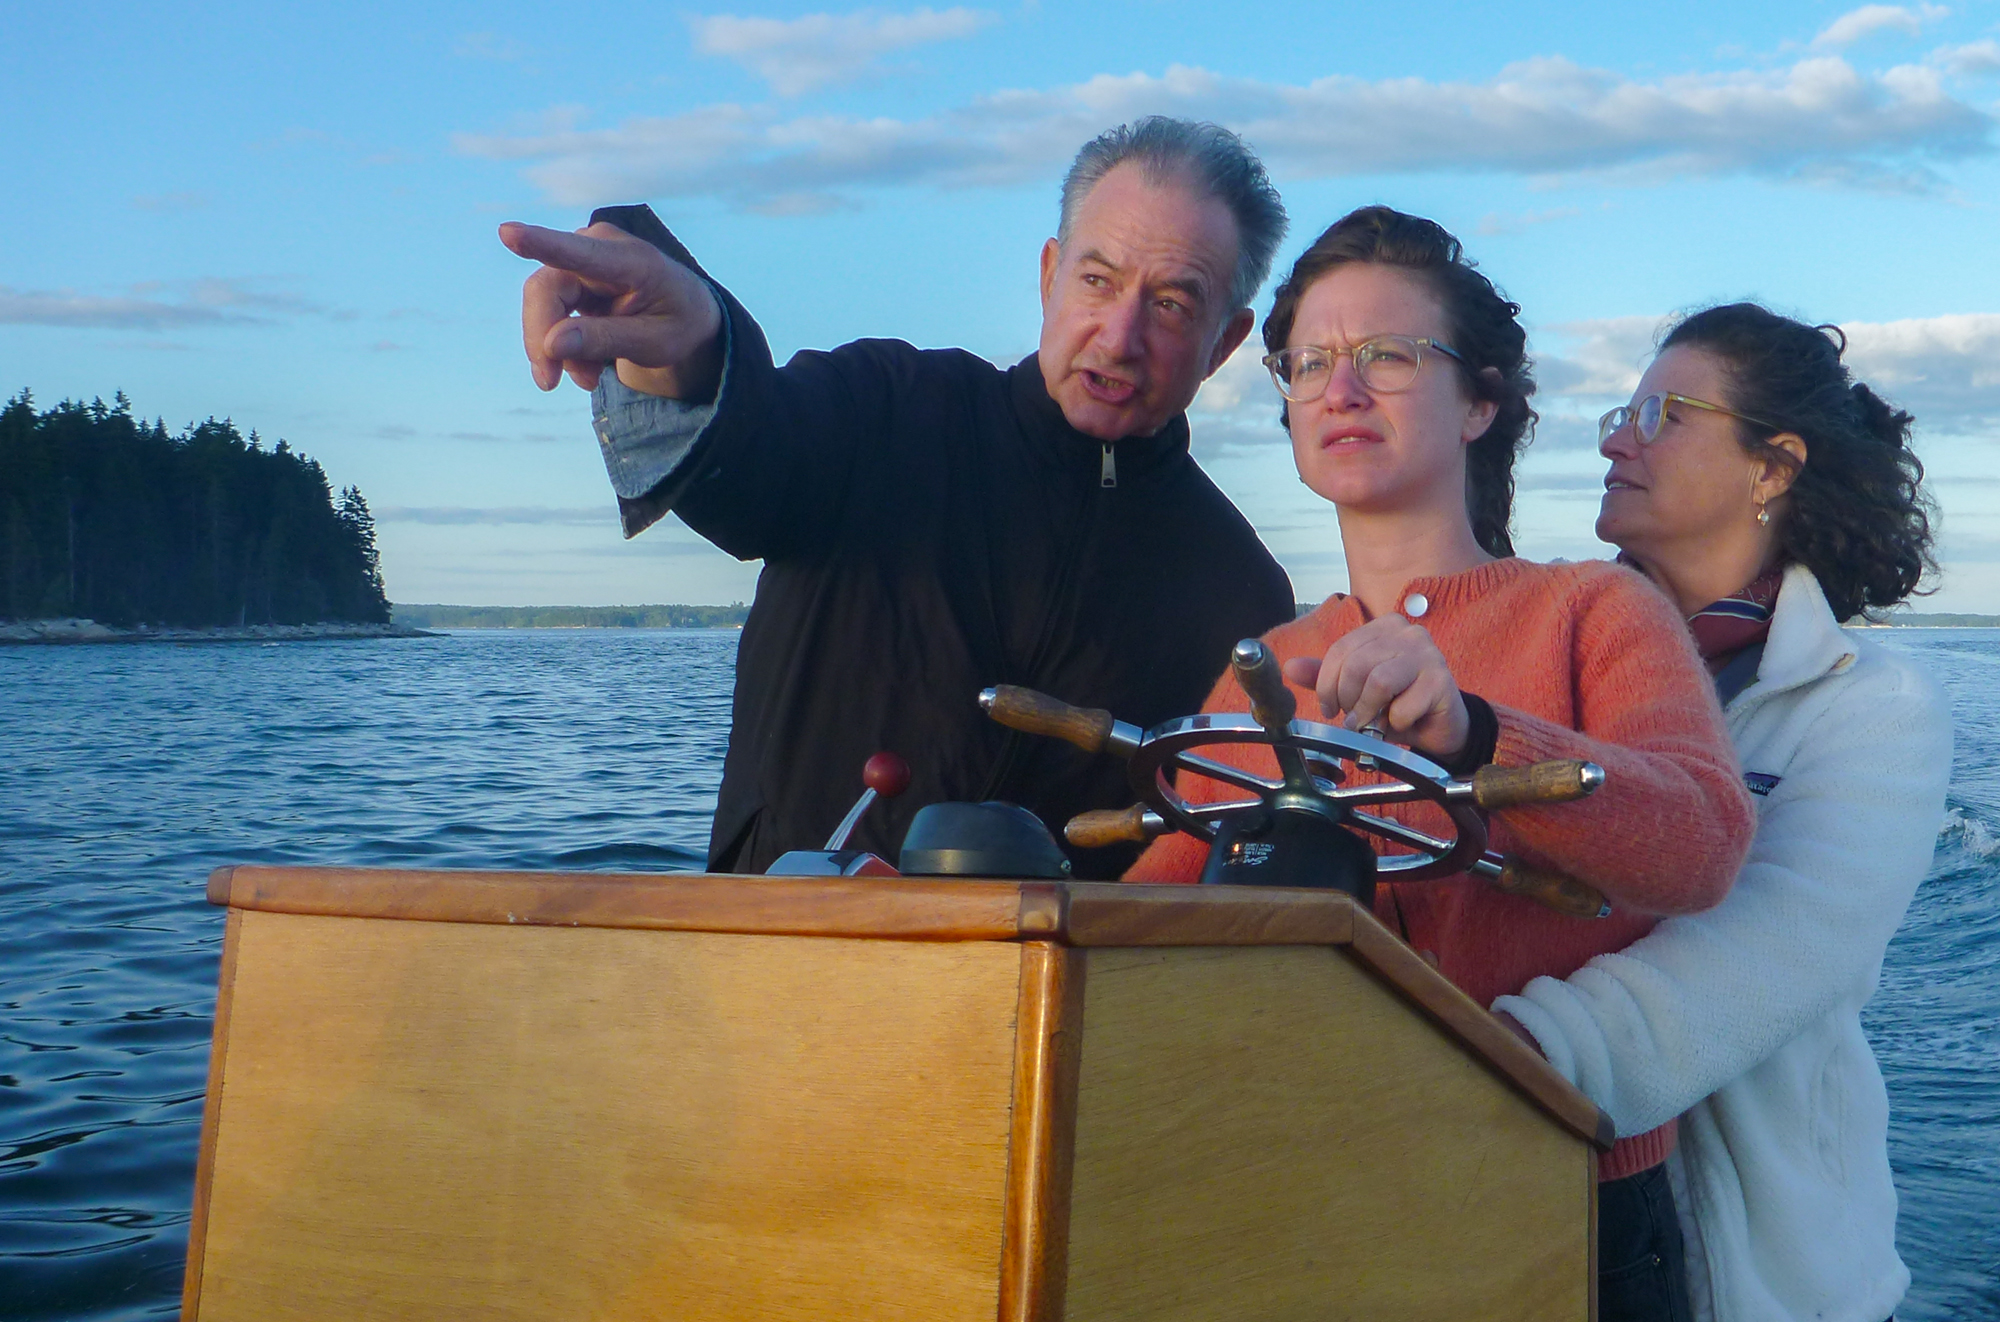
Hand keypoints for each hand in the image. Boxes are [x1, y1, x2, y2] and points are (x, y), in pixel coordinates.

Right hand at [498, 220, 723, 395]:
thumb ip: (606, 340)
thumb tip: (551, 345)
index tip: (507, 233)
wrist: (685, 317)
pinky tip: (584, 370)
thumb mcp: (655, 343)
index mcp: (632, 261)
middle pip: (547, 290)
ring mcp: (581, 260)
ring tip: (587, 380)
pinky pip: (549, 314)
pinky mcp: (571, 279)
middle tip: (548, 383)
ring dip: (555, 349)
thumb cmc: (677, 324)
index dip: (541, 243)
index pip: (579, 253)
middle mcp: (599, 249)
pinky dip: (562, 348)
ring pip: (542, 304)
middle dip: (543, 339)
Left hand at [1280, 614, 1469, 761]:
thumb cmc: (1396, 702)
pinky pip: (1403, 707)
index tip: (1329, 707)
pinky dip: (1395, 724)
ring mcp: (1428, 654)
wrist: (1439, 725)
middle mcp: (1408, 633)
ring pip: (1379, 682)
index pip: (1341, 649)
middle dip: (1347, 699)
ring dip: (1368, 712)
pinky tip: (1402, 722)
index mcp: (1384, 627)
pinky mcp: (1441, 681)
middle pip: (1357, 665)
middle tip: (1353, 718)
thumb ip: (1326, 676)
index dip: (1326, 683)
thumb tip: (1290, 667)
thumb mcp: (1356, 688)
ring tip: (1372, 723)